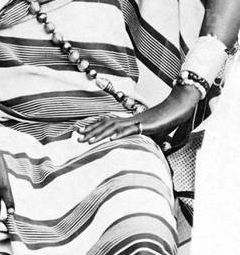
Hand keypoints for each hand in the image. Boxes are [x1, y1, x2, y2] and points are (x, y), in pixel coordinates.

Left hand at [75, 87, 200, 144]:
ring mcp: (136, 121)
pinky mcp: (145, 125)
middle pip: (106, 125)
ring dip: (101, 134)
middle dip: (91, 132)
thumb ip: (145, 139)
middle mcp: (129, 120)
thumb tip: (140, 146)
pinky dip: (120, 134)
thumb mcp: (152, 133)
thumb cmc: (165, 121)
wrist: (177, 108)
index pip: (107, 124)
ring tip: (89, 141)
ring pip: (114, 127)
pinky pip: (131, 129)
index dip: (94, 128)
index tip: (81, 133)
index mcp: (128, 122)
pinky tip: (111, 139)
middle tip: (77, 138)